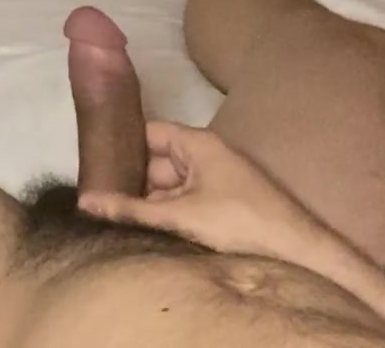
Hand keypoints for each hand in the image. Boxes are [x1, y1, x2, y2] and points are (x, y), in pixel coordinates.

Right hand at [77, 120, 334, 263]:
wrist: (299, 252)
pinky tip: (145, 230)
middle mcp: (206, 155)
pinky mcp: (222, 204)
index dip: (119, 144)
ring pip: (168, 186)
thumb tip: (85, 201)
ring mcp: (216, 180)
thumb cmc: (240, 222)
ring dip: (147, 202)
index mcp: (197, 143)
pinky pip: (184, 201)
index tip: (92, 163)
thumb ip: (131, 210)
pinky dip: (166, 213)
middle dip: (129, 181)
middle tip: (97, 201)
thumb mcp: (181, 216)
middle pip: (154, 162)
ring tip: (113, 217)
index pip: (147, 131)